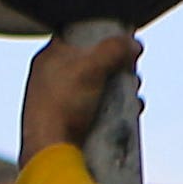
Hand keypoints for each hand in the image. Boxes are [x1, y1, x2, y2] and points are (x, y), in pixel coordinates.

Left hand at [19, 27, 140, 166]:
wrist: (50, 149)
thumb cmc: (63, 103)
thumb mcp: (91, 66)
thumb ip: (114, 49)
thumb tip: (133, 44)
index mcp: (49, 58)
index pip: (75, 35)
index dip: (98, 34)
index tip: (119, 39)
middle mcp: (54, 77)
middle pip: (95, 62)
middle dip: (118, 66)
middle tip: (130, 70)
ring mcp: (65, 101)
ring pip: (102, 87)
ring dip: (123, 88)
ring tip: (133, 92)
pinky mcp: (76, 122)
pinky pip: (102, 109)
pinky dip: (118, 109)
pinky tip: (131, 111)